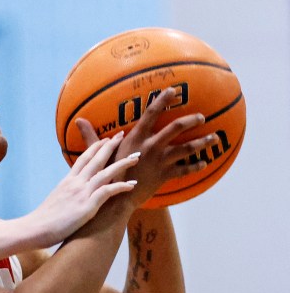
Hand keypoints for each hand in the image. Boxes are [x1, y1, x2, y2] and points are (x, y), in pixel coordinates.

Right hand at [27, 133, 139, 242]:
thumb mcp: (54, 201)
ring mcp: (81, 194)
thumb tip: (70, 196)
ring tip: (135, 158)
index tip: (106, 139)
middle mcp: (75, 183)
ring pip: (105, 172)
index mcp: (67, 181)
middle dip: (109, 146)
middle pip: (95, 159)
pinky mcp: (86, 206)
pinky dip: (120, 186)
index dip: (95, 147)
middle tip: (122, 135)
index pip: (83, 159)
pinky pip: (107, 191)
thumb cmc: (42, 220)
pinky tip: (132, 185)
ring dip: (121, 164)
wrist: (33, 229)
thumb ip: (65, 195)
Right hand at [76, 86, 220, 206]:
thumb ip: (92, 138)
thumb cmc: (104, 176)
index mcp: (136, 138)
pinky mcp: (165, 176)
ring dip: (202, 143)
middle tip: (201, 116)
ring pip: (187, 149)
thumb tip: (78, 120)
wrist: (115, 202)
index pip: (152, 113)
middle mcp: (151, 147)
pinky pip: (185, 170)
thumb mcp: (98, 155)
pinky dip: (195, 166)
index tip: (174, 90)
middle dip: (192, 120)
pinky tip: (204, 163)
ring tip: (214, 138)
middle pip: (177, 128)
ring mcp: (160, 162)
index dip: (163, 100)